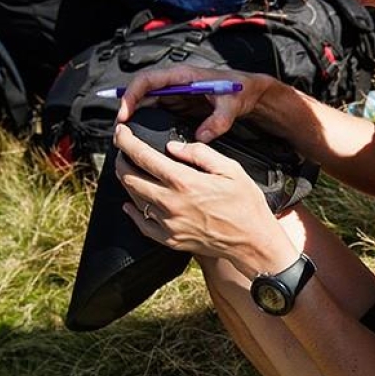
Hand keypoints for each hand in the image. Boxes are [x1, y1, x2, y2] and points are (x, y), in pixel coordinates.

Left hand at [113, 124, 297, 275]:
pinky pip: (142, 223)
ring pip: (134, 198)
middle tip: (124, 151)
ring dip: (127, 181)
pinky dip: (133, 210)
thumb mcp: (230, 169)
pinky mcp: (170, 239)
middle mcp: (171, 203)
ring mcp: (168, 224)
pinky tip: (132, 203)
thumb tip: (173, 146)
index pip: (143, 156)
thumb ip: (199, 153)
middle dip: (122, 160)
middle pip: (130, 177)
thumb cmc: (246, 204)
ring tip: (131, 170)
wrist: (253, 242)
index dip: (126, 141)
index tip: (121, 133)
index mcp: (184, 182)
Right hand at [116, 66, 272, 142]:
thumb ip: (218, 120)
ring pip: (146, 102)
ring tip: (126, 134)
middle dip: (127, 108)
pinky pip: (155, 111)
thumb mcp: (231, 104)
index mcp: (182, 75)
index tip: (125, 113)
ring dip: (134, 116)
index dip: (132, 95)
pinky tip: (141, 134)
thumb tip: (202, 136)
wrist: (248, 92)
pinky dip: (145, 121)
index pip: (148, 80)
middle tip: (120, 130)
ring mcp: (174, 93)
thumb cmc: (239, 89)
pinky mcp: (178, 104)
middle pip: (141, 92)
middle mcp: (174, 82)